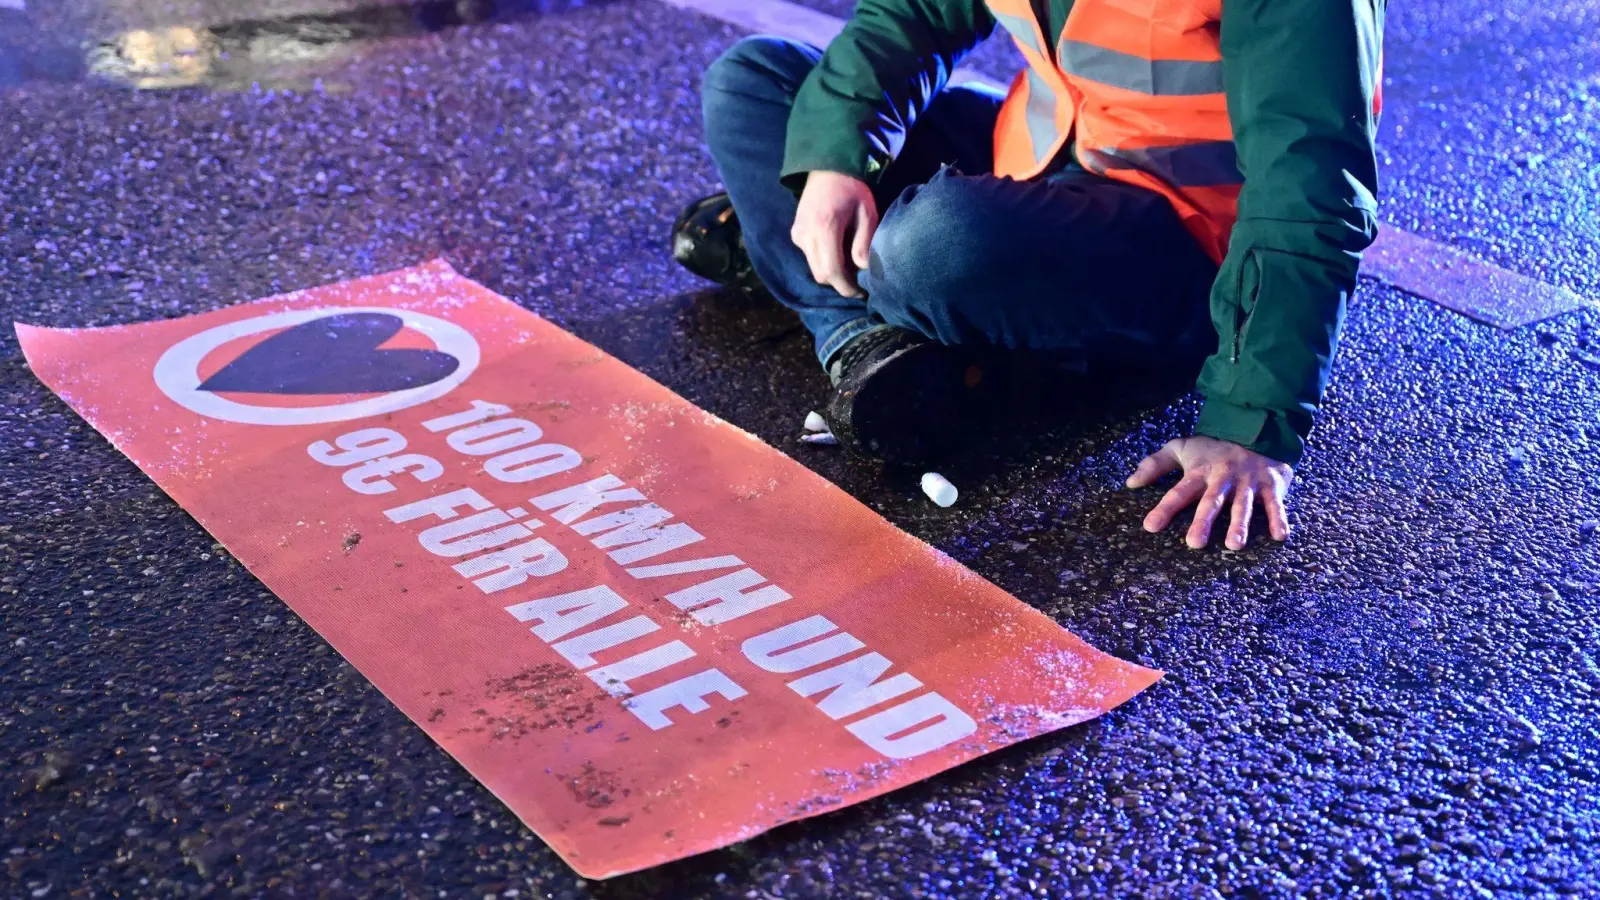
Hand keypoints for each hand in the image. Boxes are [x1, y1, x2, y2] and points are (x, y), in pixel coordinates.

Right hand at [791, 171, 877, 297]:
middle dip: (840, 283)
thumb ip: (863, 243)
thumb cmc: (852, 190)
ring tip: (849, 264)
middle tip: (858, 281)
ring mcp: (798, 234)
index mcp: (825, 228)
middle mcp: (806, 234)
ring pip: (814, 267)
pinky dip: (823, 260)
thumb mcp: (867, 214)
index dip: (846, 287)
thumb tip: (862, 270)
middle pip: (821, 275)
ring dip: (831, 272)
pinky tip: (836, 249)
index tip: (861, 292)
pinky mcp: (795, 233)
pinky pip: (809, 256)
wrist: (828, 168)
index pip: (832, 271)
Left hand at [1126, 436, 1293, 549]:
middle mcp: (1223, 478)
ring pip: (1244, 505)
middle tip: (1195, 543)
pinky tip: (1279, 536)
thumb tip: (1130, 483)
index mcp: (1200, 472)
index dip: (1165, 509)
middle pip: (1212, 502)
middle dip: (1203, 522)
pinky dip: (1279, 518)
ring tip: (1234, 545)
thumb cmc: (1214, 446)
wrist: (1257, 426)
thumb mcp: (1182, 448)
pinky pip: (1276, 503)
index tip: (1151, 526)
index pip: (1179, 492)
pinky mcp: (1272, 484)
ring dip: (1240, 524)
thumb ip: (1155, 464)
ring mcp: (1249, 482)